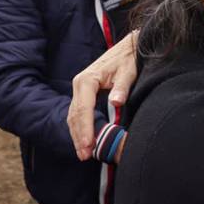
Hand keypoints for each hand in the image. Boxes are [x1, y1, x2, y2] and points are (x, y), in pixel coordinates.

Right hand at [68, 31, 138, 160]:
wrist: (128, 47)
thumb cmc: (129, 59)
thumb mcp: (128, 71)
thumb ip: (122, 87)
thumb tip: (116, 102)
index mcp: (87, 80)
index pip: (83, 108)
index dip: (86, 128)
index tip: (89, 144)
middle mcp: (79, 84)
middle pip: (75, 115)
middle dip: (79, 136)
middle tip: (85, 155)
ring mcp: (80, 89)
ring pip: (74, 116)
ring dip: (78, 135)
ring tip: (84, 153)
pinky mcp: (84, 93)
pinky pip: (79, 113)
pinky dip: (80, 128)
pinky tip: (85, 141)